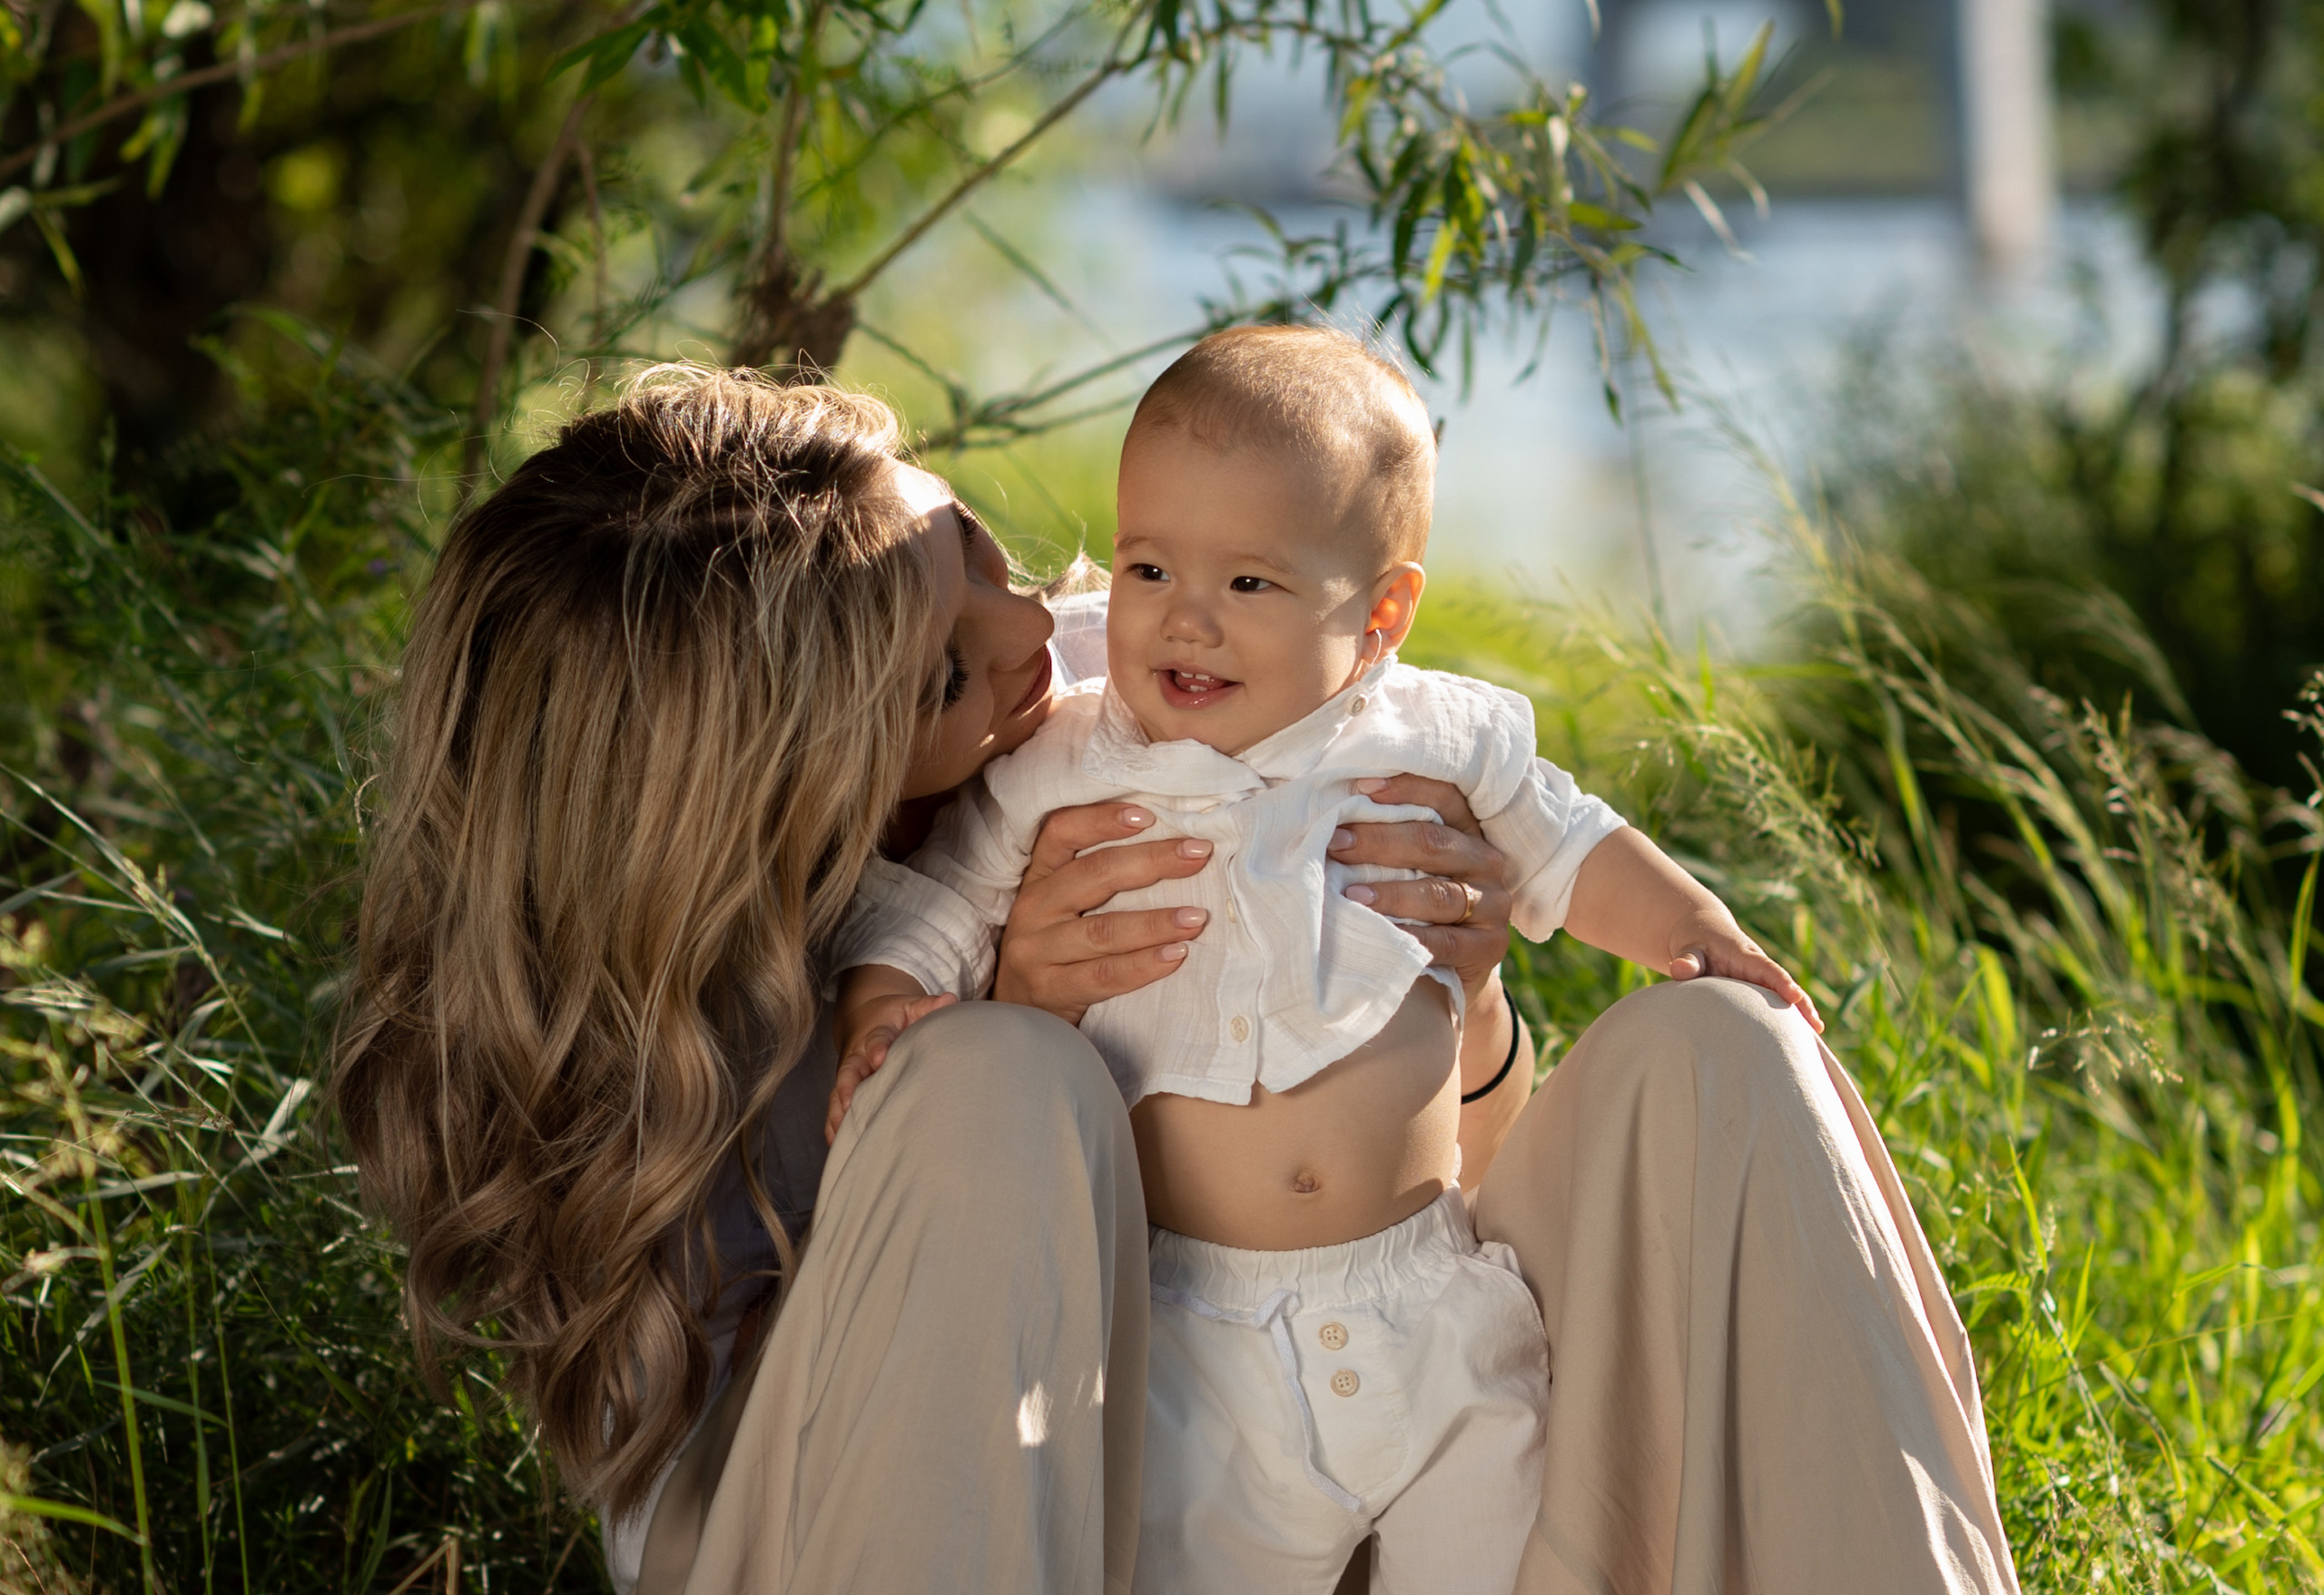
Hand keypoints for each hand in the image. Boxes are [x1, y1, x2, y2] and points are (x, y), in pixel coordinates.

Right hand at [825, 991, 958, 1143]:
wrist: (867, 1019)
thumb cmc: (896, 1018)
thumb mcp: (912, 1006)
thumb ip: (929, 1006)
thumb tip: (950, 1000)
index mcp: (876, 1032)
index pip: (876, 1039)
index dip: (877, 1047)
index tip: (880, 1057)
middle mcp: (857, 1055)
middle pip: (848, 1071)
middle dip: (848, 1087)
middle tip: (849, 1103)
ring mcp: (849, 1074)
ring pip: (838, 1093)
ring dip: (838, 1113)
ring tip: (841, 1133)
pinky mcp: (845, 1090)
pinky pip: (836, 1108)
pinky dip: (834, 1126)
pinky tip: (838, 1144)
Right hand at [992, 802, 1213, 1025]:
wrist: (1015, 1017)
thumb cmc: (1054, 952)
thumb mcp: (1060, 909)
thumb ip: (1097, 881)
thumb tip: (1173, 851)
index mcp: (1038, 878)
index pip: (1060, 832)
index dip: (1102, 819)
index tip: (1149, 814)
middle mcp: (1033, 909)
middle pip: (1093, 875)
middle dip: (1152, 861)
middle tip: (1197, 854)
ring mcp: (1036, 952)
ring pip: (1102, 930)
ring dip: (1155, 922)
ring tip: (1196, 917)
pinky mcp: (1049, 991)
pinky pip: (1104, 976)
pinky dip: (1143, 966)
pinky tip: (1176, 955)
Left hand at [1326, 774, 1512, 1006]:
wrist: (1444, 971)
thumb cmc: (1411, 905)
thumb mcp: (1404, 866)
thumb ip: (1385, 840)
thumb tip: (1329, 816)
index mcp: (1467, 830)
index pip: (1445, 797)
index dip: (1406, 788)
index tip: (1360, 787)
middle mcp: (1485, 861)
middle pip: (1434, 843)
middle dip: (1380, 840)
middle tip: (1336, 842)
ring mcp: (1492, 904)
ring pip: (1439, 893)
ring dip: (1392, 893)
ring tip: (1352, 895)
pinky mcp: (1490, 945)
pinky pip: (1445, 940)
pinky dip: (1410, 936)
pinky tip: (1380, 933)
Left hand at [1665, 908, 1823, 1032]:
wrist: (1703, 935)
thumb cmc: (1695, 944)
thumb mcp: (1688, 948)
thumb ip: (1687, 960)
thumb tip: (1679, 969)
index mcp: (1745, 956)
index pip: (1766, 969)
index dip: (1780, 982)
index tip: (1793, 995)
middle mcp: (1759, 968)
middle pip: (1783, 987)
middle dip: (1801, 1004)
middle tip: (1815, 1026)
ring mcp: (1761, 981)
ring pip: (1783, 998)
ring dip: (1800, 1014)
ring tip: (1817, 1036)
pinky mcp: (1759, 991)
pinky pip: (1775, 1005)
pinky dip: (1788, 1020)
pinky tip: (1800, 1041)